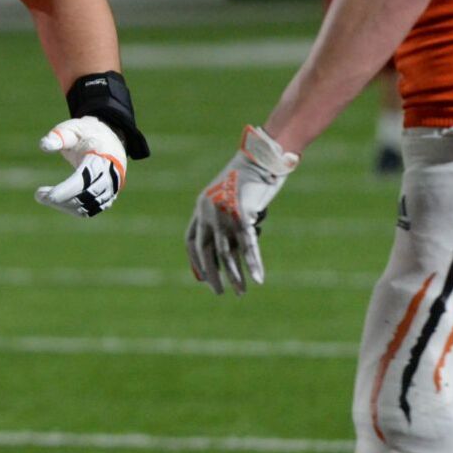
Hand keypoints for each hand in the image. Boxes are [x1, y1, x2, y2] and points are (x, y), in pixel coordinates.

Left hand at [34, 117, 126, 216]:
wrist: (109, 142)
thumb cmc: (86, 134)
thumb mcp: (72, 128)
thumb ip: (58, 136)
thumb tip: (44, 145)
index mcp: (102, 159)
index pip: (85, 180)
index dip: (67, 190)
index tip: (48, 196)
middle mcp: (110, 177)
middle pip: (86, 196)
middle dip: (61, 199)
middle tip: (38, 195)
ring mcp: (110, 190)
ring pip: (86, 207)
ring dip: (63, 205)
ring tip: (42, 195)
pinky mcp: (106, 198)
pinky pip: (88, 210)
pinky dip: (70, 209)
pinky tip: (55, 200)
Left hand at [187, 124, 300, 294]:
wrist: (260, 159)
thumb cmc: (248, 181)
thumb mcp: (229, 201)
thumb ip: (225, 221)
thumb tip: (230, 251)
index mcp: (201, 208)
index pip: (191, 240)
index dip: (196, 261)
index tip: (202, 278)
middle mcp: (208, 212)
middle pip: (206, 251)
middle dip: (213, 275)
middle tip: (219, 293)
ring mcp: (224, 214)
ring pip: (226, 252)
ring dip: (235, 275)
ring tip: (241, 292)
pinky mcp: (243, 214)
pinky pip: (248, 245)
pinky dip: (253, 264)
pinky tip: (258, 278)